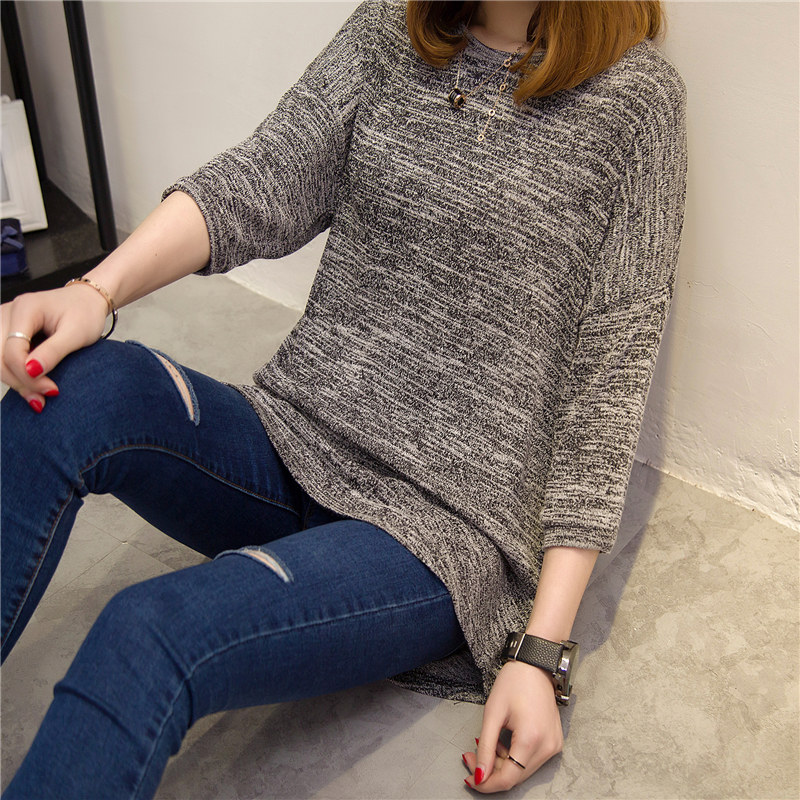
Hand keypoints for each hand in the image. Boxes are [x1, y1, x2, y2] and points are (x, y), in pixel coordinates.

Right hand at [1, 284, 108, 411]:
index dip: (27, 374)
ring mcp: (4, 322)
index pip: (13, 348)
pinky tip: (32, 387)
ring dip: (14, 382)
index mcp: (26, 308)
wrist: (86, 302)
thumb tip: (31, 371)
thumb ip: (53, 351)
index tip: (52, 390)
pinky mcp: (6, 333)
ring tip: (38, 397)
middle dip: (19, 382)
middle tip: (44, 399)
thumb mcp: (77, 334)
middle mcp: (8, 312)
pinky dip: (14, 375)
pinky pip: (2, 358)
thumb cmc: (85, 314)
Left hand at [463, 660, 562, 792]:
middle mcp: (547, 747)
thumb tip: (480, 775)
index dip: (486, 782)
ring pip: (522, 770)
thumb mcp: (492, 713)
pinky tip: (503, 741)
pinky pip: (531, 760)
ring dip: (501, 763)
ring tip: (488, 743)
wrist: (535, 664)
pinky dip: (513, 756)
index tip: (470, 777)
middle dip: (490, 771)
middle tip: (471, 755)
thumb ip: (485, 747)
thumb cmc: (514, 682)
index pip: (508, 778)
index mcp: (532, 739)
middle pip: (515, 776)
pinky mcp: (554, 742)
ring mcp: (554, 745)